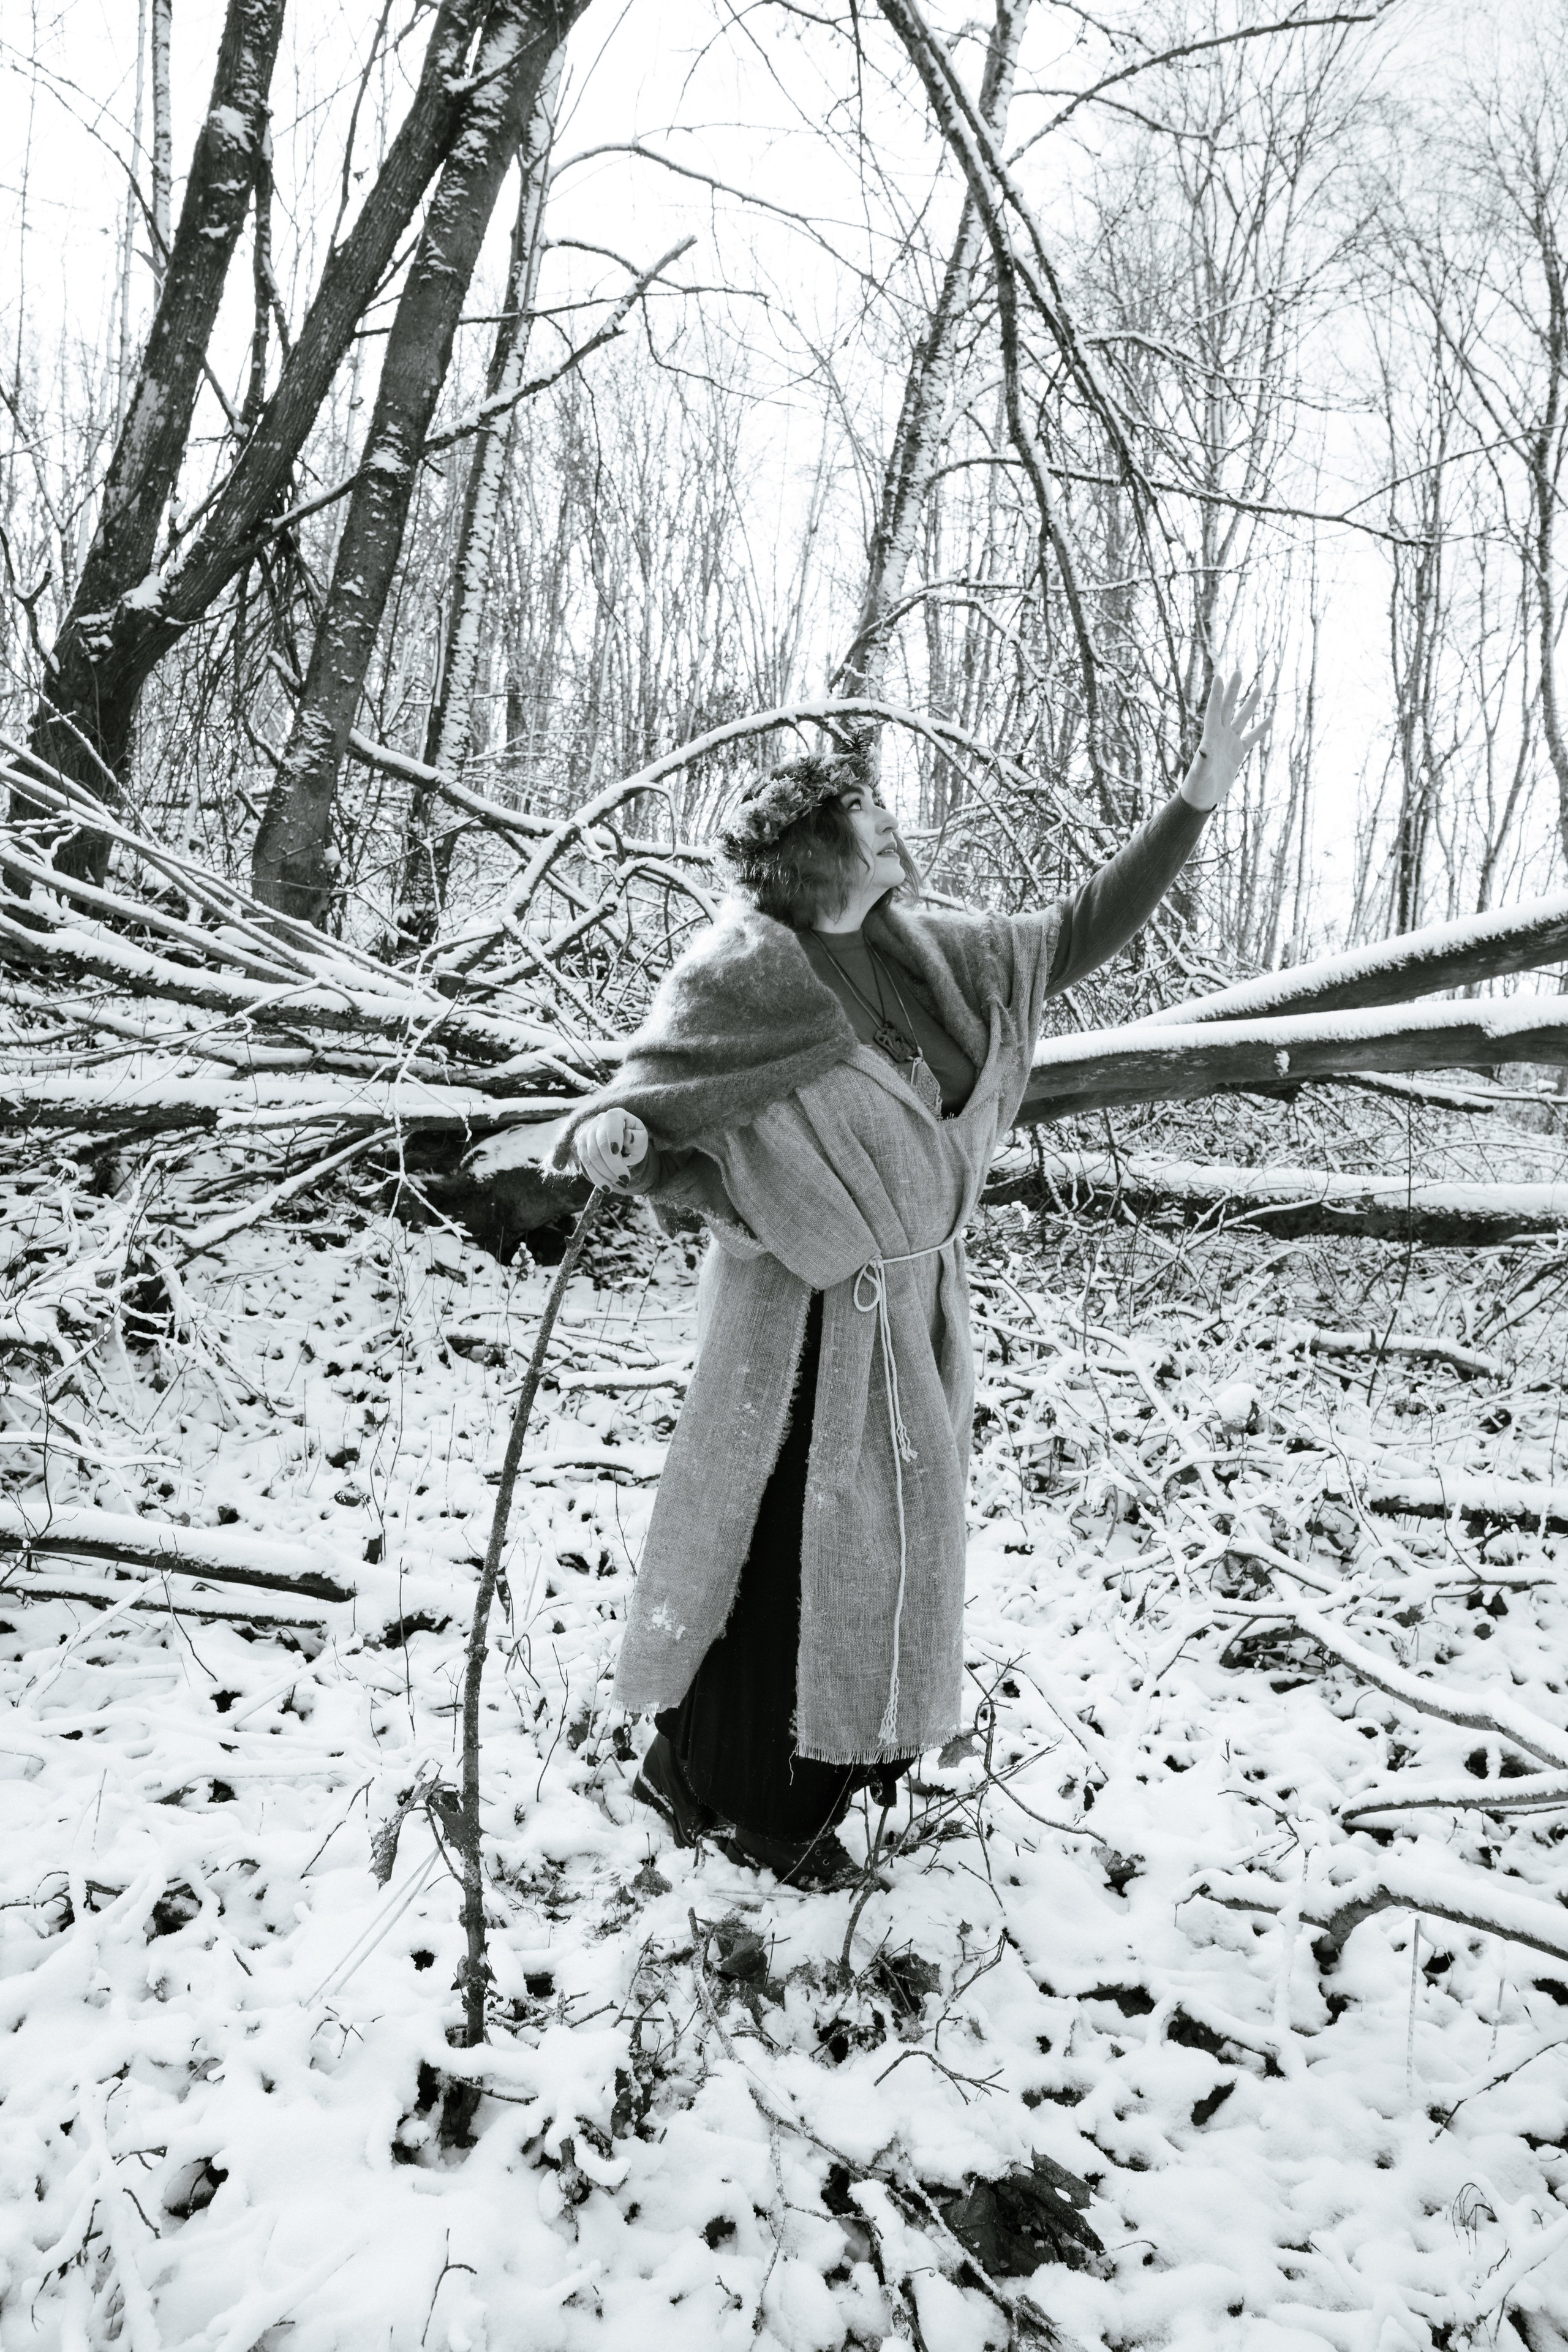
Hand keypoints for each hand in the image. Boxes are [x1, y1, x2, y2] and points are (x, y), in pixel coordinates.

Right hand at [576, 1108, 650, 1189]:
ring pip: (591, 1157)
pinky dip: (596, 1177)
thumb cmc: (634, 1140)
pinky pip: (586, 1164)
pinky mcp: (582, 1146)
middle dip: (613, 1165)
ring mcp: (588, 1133)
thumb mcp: (641, 1139)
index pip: (611, 1122)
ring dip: (605, 1174)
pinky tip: (606, 1187)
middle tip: (625, 1180)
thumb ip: (637, 1138)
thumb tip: (628, 1136)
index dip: (613, 1137)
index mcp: (615, 1115)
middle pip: (601, 1145)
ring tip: (619, 1184)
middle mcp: (599, 1121)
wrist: (623, 1145)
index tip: (618, 1152)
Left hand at [1181, 668, 1270, 810]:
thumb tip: (1203, 750)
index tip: (1220, 676)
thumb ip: (1202, 762)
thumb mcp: (1199, 774)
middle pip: (1228, 708)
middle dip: (1233, 690)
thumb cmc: (1197, 787)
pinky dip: (1260, 729)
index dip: (1217, 694)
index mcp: (1210, 737)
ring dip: (1249, 704)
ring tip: (1259, 687)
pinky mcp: (1238, 753)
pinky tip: (1270, 717)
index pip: (1214, 710)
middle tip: (1238, 671)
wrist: (1202, 798)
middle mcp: (1219, 736)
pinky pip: (1251, 738)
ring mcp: (1229, 743)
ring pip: (1241, 719)